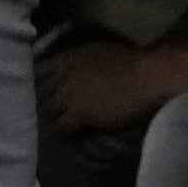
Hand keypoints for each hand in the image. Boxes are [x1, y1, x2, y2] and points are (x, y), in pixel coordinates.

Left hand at [43, 39, 187, 132]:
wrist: (147, 76)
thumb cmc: (131, 62)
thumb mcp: (96, 51)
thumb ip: (78, 60)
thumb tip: (73, 64)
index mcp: (66, 60)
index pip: (40, 74)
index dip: (44, 86)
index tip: (49, 93)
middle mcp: (61, 77)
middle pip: (42, 94)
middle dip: (47, 103)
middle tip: (55, 112)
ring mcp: (68, 96)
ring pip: (48, 112)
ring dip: (54, 119)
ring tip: (62, 125)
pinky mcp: (79, 114)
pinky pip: (61, 127)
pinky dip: (64, 132)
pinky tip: (70, 135)